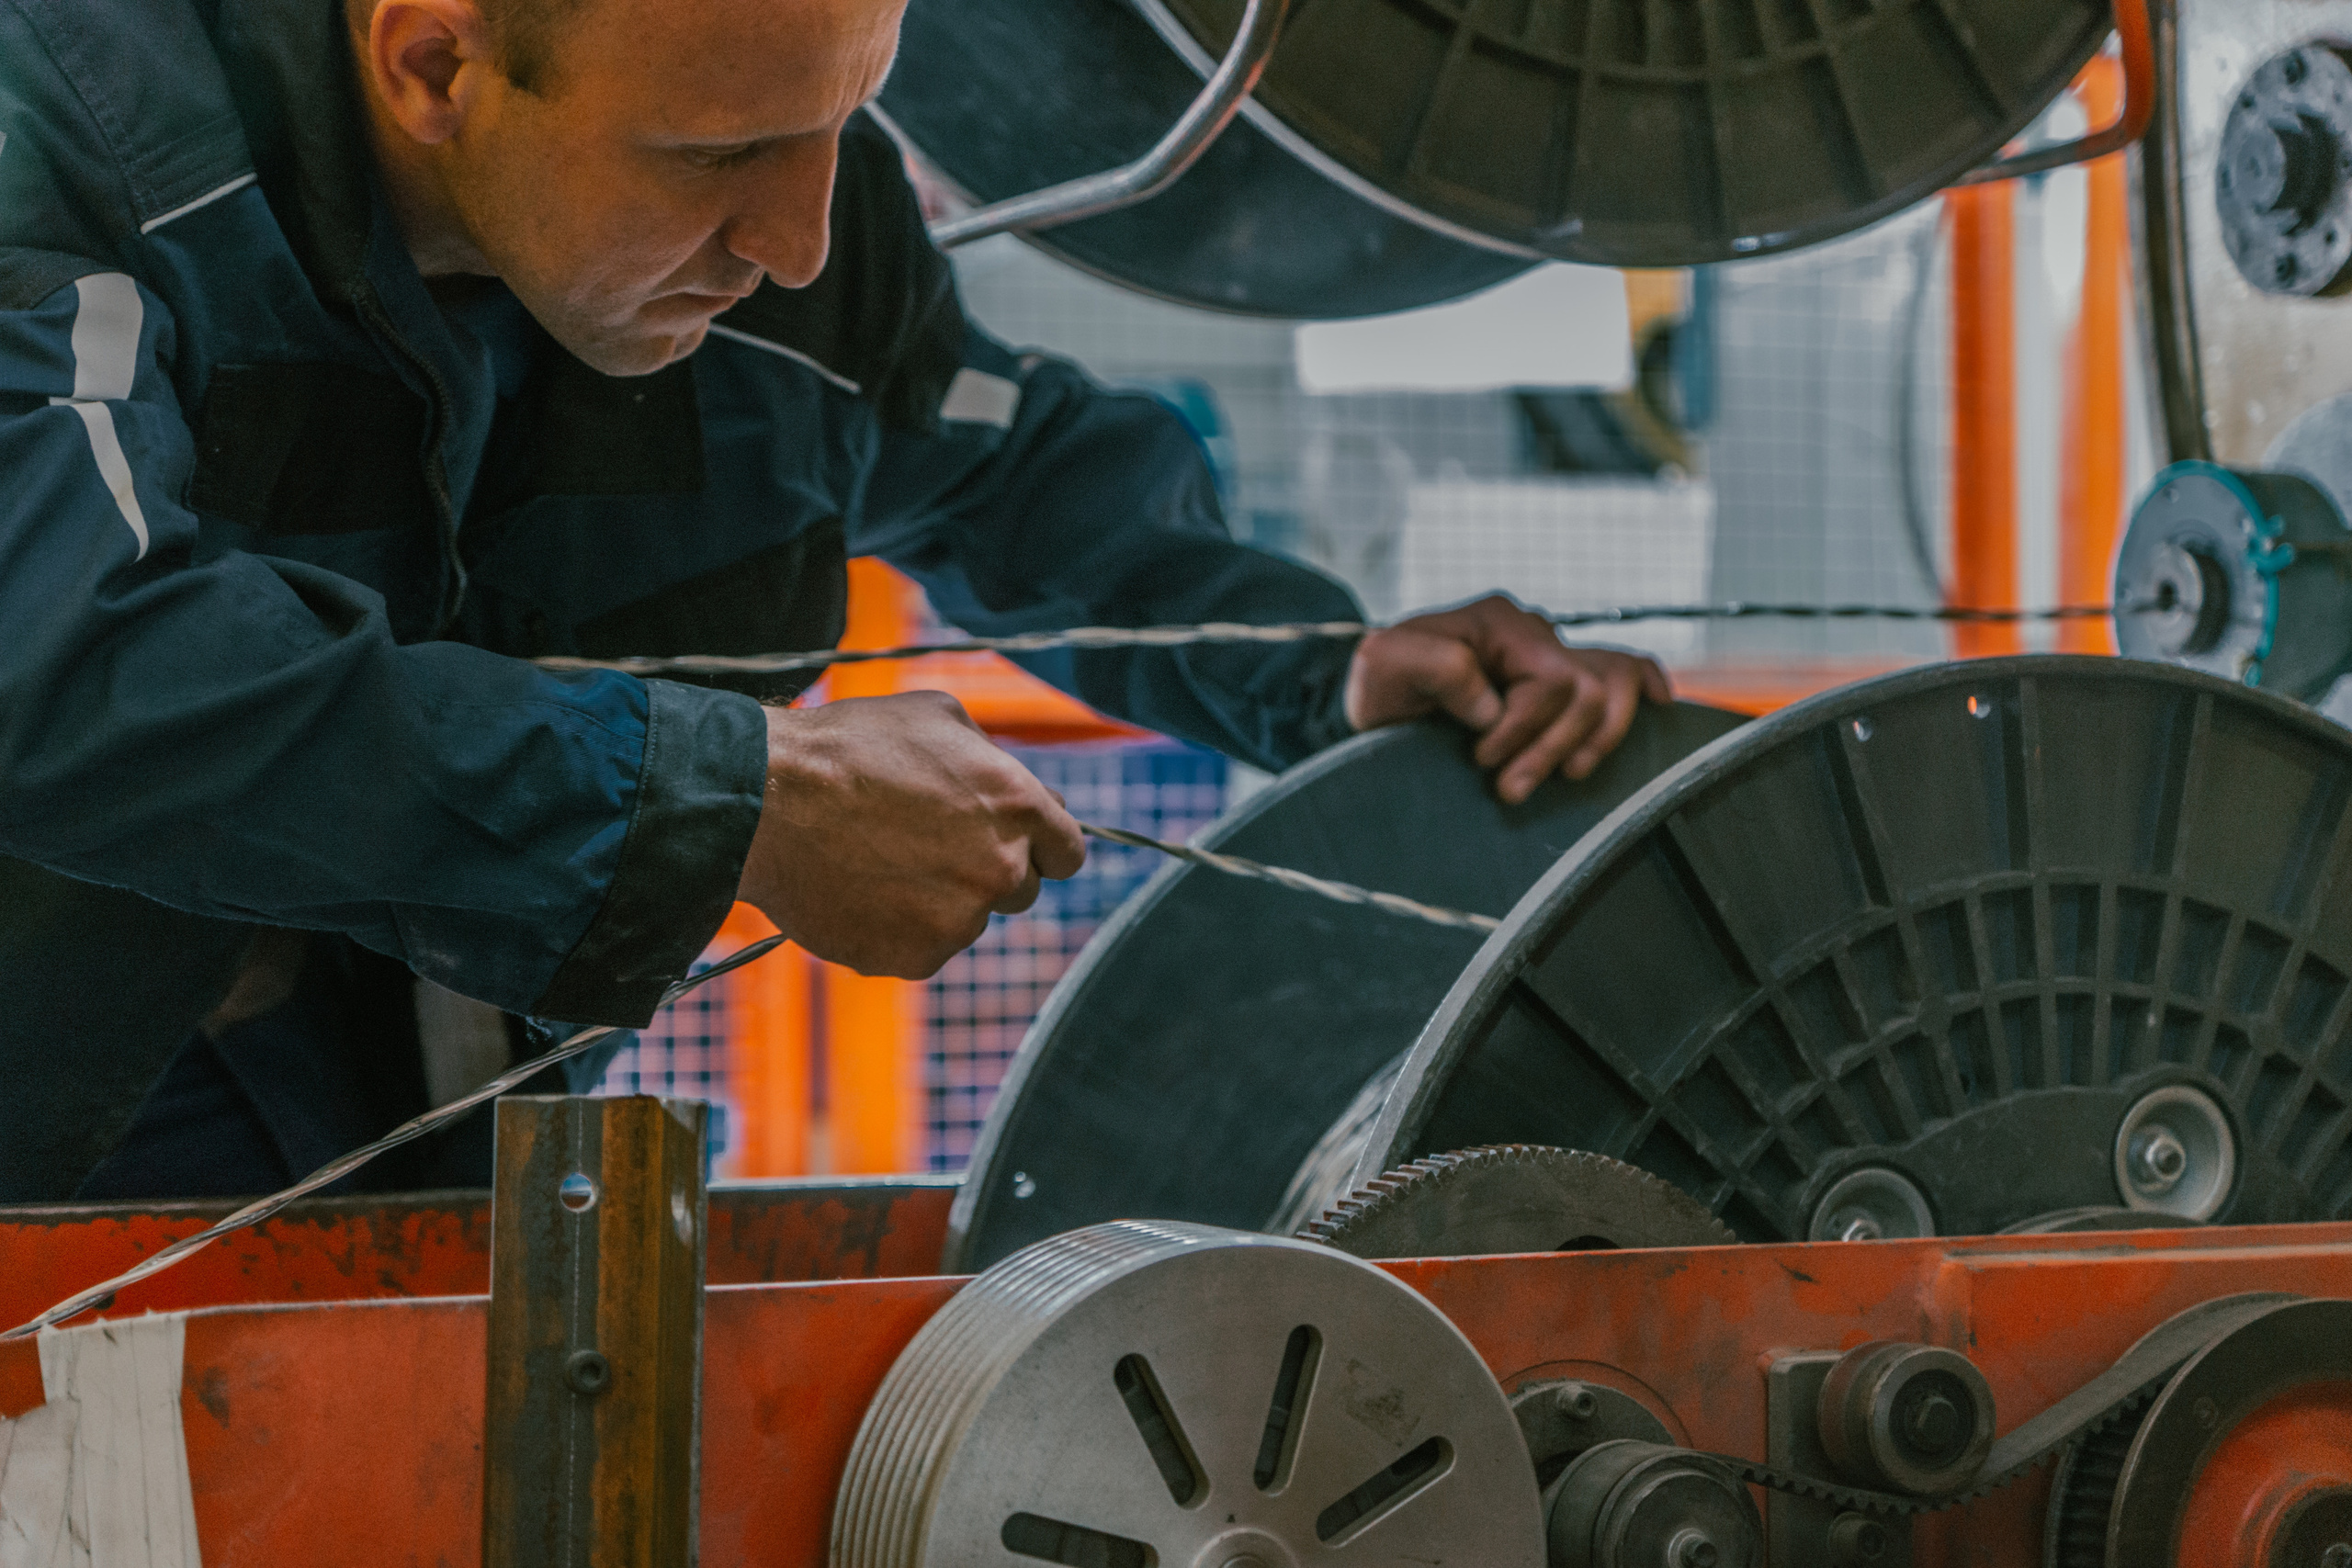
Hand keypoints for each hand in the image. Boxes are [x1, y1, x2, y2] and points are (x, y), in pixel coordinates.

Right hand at [735, 693, 1086, 977]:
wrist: (769, 802)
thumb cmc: (850, 747)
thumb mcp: (938, 717)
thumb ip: (993, 760)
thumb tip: (1021, 788)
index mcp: (1017, 808)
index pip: (1069, 853)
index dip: (1041, 847)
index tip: (1012, 844)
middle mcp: (1000, 870)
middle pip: (1020, 890)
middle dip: (987, 871)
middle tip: (930, 847)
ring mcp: (959, 921)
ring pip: (967, 921)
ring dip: (939, 900)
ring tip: (880, 861)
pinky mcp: (916, 957)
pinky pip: (923, 947)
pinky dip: (899, 928)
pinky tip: (861, 891)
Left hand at [1344, 595, 1672, 804]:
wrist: (1377, 697)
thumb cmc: (1378, 682)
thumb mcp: (1384, 665)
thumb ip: (1435, 667)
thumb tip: (1491, 704)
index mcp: (1498, 621)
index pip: (1550, 680)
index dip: (1523, 729)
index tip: (1480, 759)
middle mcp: (1533, 632)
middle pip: (1585, 692)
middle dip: (1552, 746)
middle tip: (1508, 790)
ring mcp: (1551, 653)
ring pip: (1611, 689)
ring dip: (1592, 742)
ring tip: (1562, 777)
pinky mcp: (1556, 680)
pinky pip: (1622, 668)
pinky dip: (1644, 685)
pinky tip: (1660, 703)